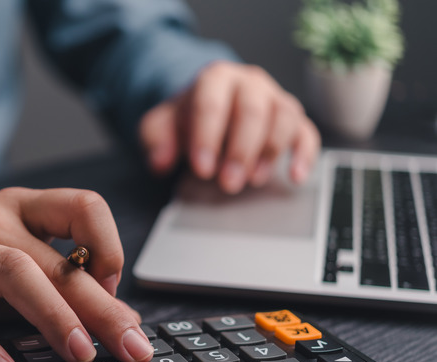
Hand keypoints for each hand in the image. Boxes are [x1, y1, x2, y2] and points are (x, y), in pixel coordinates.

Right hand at [0, 188, 153, 361]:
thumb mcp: (5, 252)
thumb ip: (53, 279)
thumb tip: (116, 318)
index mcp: (18, 208)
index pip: (82, 207)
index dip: (108, 247)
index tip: (115, 291)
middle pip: (53, 259)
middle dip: (100, 305)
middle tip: (131, 344)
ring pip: (11, 274)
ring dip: (52, 316)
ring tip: (80, 353)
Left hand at [139, 61, 320, 193]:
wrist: (208, 109)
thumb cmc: (187, 119)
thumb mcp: (161, 126)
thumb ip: (155, 140)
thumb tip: (160, 162)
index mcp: (215, 78)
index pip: (212, 103)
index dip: (207, 137)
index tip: (202, 169)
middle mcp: (249, 83)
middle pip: (252, 111)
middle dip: (240, 150)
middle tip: (227, 183)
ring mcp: (274, 99)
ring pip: (283, 117)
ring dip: (270, 152)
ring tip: (253, 180)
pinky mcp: (293, 120)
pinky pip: (306, 132)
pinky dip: (304, 154)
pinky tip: (295, 176)